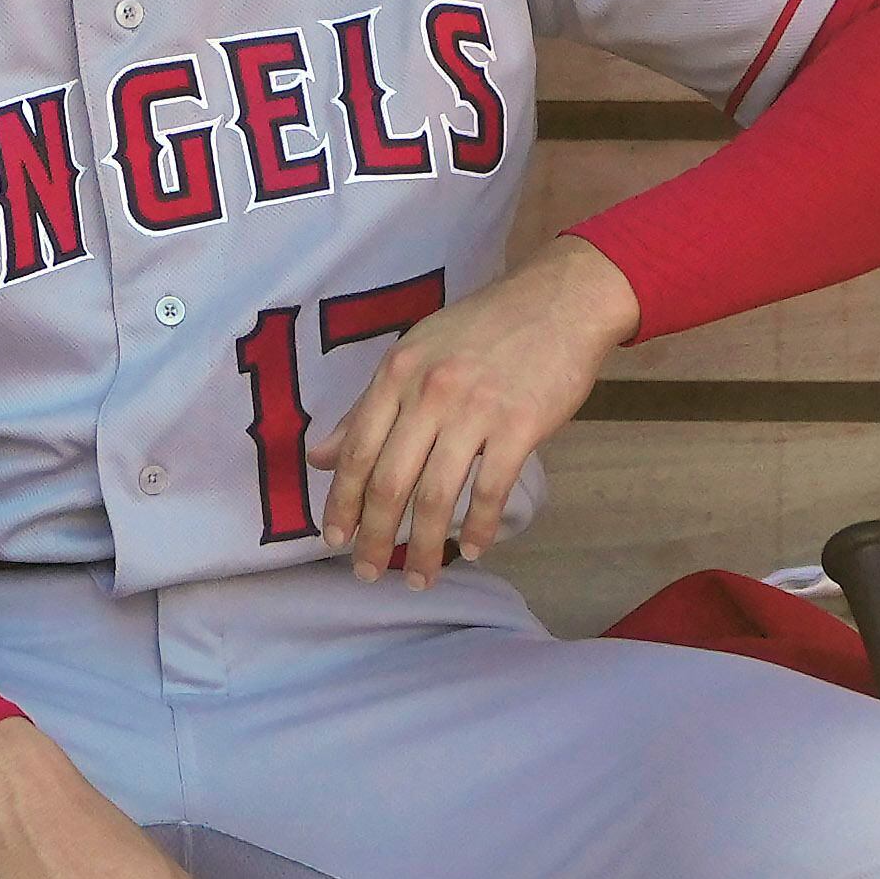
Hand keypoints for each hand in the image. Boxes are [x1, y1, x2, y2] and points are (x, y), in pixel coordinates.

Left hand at [309, 237, 641, 585]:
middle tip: (367, 572)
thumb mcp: (413, 354)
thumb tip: (319, 458)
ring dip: (423, 545)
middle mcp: (427, 394)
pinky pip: (490, 489)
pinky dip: (478, 527)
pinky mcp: (520, 425)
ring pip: (435, 495)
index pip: (355, 451)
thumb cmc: (483, 330)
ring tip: (418, 577)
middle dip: (372, 536)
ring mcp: (474, 410)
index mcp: (395, 375)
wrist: (560, 301)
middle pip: (388, 482)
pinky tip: (473, 550)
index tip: (332, 539)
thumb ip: (367, 409)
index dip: (341, 502)